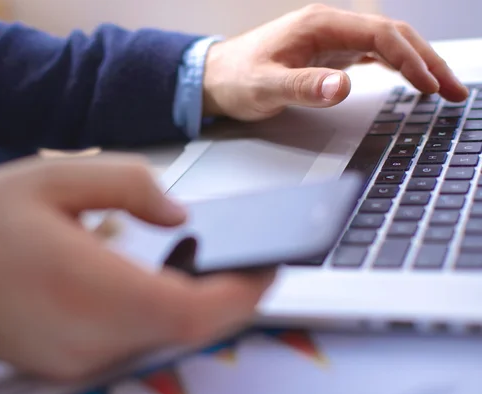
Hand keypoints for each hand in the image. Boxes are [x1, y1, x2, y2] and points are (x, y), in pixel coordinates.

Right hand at [0, 156, 273, 380]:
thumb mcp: (55, 177)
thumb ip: (129, 185)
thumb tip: (177, 214)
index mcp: (92, 287)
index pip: (193, 310)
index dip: (242, 295)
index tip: (268, 271)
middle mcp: (91, 335)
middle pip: (188, 332)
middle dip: (229, 303)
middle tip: (251, 269)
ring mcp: (80, 358)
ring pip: (164, 342)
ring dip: (197, 311)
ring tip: (215, 274)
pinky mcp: (70, 363)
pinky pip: (135, 346)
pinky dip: (161, 321)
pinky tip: (165, 290)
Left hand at [203, 3, 468, 119]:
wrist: (215, 76)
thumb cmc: (236, 77)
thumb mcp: (264, 86)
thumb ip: (302, 87)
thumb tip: (341, 86)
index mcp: (319, 26)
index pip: (379, 35)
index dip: (410, 59)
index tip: (430, 86)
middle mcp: (329, 27)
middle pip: (393, 36)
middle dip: (427, 61)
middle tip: (455, 91)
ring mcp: (331, 40)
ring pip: (387, 44)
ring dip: (418, 63)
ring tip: (444, 89)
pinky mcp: (328, 55)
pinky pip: (372, 55)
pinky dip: (397, 66)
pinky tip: (411, 80)